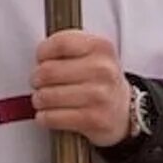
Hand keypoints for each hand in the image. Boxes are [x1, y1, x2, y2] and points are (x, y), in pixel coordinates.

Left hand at [31, 30, 131, 148]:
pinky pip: (53, 117)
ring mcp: (98, 95)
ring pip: (47, 96)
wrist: (125, 110)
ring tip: (42, 99)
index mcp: (100, 48)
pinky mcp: (93, 119)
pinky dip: (44, 117)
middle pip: (48, 71)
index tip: (41, 58)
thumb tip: (39, 57)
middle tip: (38, 82)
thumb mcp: (94, 53)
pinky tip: (47, 114)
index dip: (43, 52)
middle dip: (36, 78)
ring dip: (38, 99)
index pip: (60, 43)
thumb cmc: (101, 80)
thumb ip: (68, 47)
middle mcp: (102, 70)